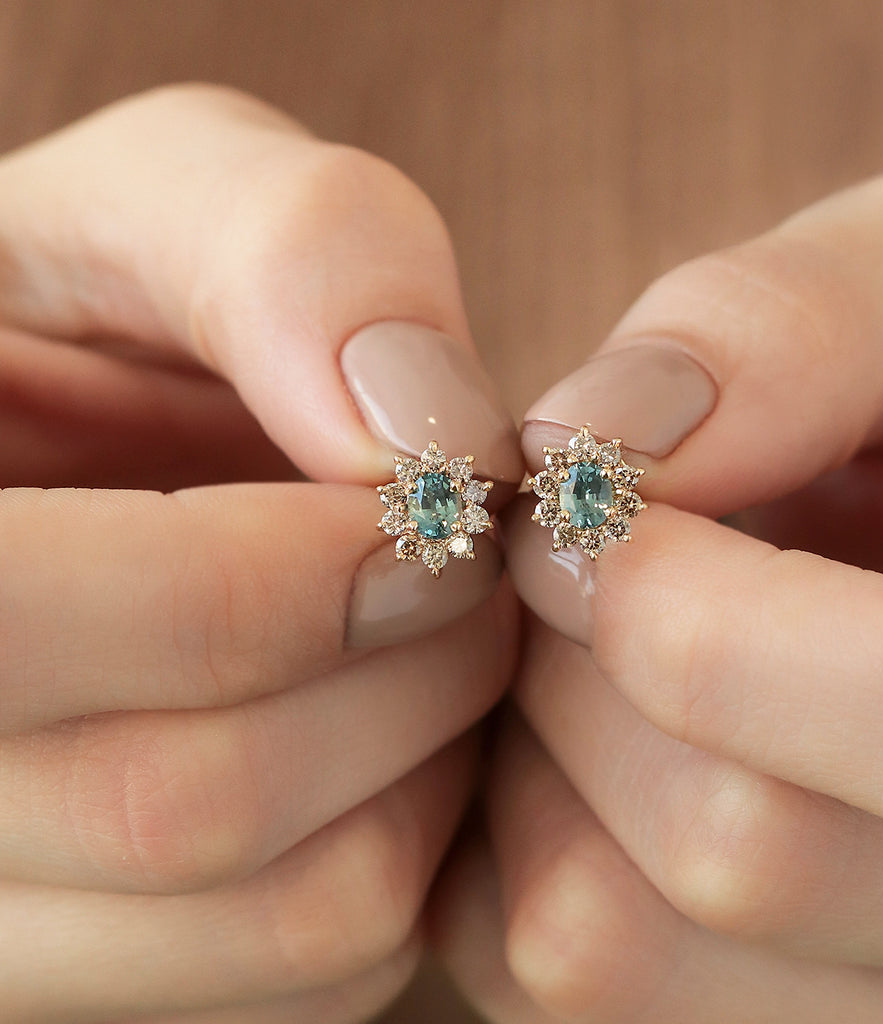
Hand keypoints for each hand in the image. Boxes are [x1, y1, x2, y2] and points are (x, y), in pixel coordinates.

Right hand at [0, 85, 520, 1022]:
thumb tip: (413, 430)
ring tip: (436, 630)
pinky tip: (391, 721)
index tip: (432, 503)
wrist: (108, 452)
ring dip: (428, 751)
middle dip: (404, 662)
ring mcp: (13, 905)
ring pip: (292, 918)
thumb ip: (287, 250)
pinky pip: (326, 966)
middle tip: (466, 563)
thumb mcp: (167, 208)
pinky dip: (417, 837)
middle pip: (188, 802)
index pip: (20, 628)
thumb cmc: (122, 318)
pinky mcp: (128, 958)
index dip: (278, 572)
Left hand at [435, 165, 882, 1020]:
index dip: (701, 612)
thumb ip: (808, 323)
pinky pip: (562, 972)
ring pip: (614, 944)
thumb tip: (595, 436)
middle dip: (584, 661)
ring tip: (604, 643)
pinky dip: (515, 830)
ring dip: (536, 749)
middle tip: (584, 558)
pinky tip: (598, 733)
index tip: (584, 503)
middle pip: (738, 851)